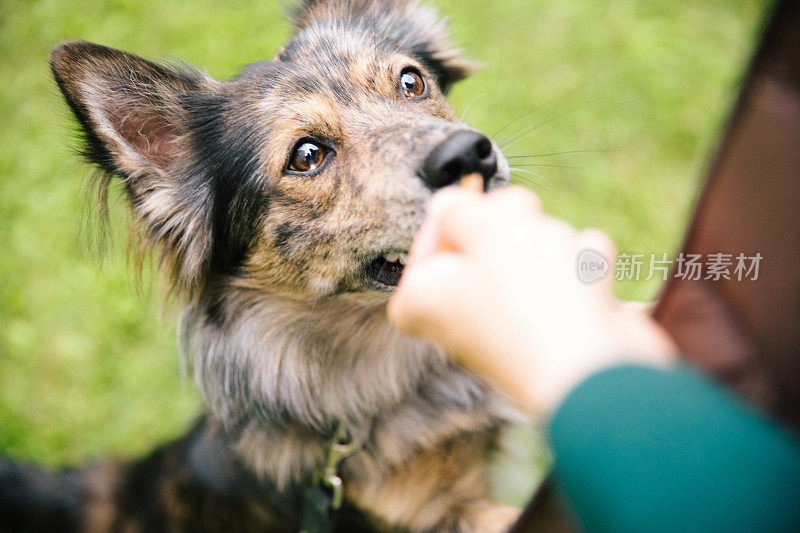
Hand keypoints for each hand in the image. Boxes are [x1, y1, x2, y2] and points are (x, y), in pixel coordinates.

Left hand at [387, 186, 676, 415]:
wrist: (594, 365)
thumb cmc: (528, 295)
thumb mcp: (485, 226)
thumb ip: (460, 210)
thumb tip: (447, 205)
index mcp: (424, 300)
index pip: (424, 251)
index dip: (451, 220)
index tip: (472, 196)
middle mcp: (464, 319)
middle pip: (486, 247)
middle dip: (515, 226)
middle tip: (525, 221)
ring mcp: (515, 325)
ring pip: (535, 255)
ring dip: (557, 245)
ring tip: (563, 263)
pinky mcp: (560, 328)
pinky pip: (571, 279)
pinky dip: (585, 274)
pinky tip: (590, 287)